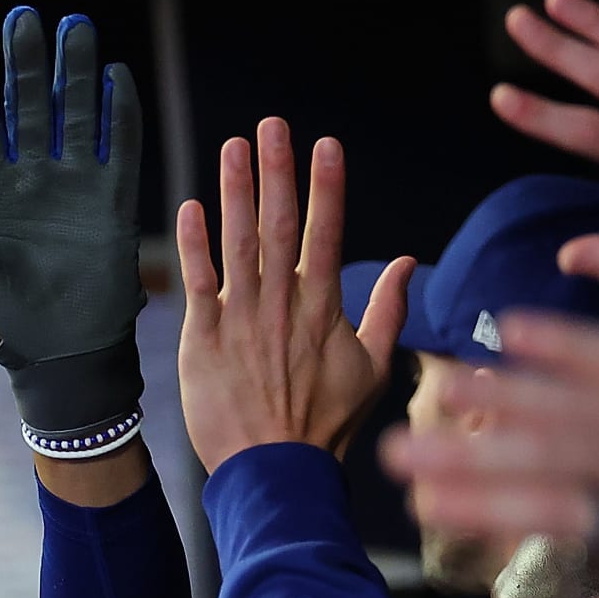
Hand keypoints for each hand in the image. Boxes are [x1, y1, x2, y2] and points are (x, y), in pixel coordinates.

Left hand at [0, 7, 145, 442]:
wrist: (63, 356)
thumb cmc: (5, 323)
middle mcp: (31, 182)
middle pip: (27, 108)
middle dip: (25, 64)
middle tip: (24, 18)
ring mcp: (73, 188)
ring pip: (74, 116)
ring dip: (74, 74)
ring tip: (74, 26)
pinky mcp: (113, 203)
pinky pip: (119, 150)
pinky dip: (120, 114)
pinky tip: (117, 75)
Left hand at [174, 118, 411, 470]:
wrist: (278, 473)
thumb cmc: (326, 426)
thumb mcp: (373, 369)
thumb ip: (389, 311)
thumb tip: (407, 262)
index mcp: (324, 308)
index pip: (327, 233)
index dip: (326, 186)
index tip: (325, 144)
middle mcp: (283, 305)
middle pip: (281, 226)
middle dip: (277, 172)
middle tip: (271, 125)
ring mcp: (243, 320)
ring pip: (239, 244)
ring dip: (235, 192)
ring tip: (233, 148)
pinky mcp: (205, 340)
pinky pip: (198, 284)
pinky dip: (194, 245)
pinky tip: (191, 207)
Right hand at [381, 311, 598, 597]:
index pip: (548, 514)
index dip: (479, 507)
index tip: (421, 505)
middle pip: (544, 451)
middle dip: (463, 449)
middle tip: (396, 447)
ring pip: (573, 395)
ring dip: (499, 387)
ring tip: (437, 382)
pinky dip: (565, 338)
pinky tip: (512, 327)